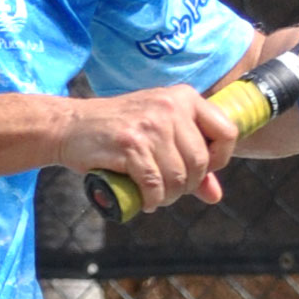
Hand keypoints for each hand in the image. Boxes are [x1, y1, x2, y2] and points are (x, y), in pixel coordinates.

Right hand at [60, 79, 238, 211]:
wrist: (71, 126)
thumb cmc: (118, 131)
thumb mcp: (159, 135)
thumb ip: (190, 161)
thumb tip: (215, 195)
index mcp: (183, 97)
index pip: (227, 132)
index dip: (219, 159)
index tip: (200, 171)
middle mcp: (169, 107)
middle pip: (201, 161)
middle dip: (188, 185)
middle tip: (170, 190)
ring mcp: (149, 125)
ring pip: (178, 176)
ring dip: (170, 196)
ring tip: (156, 196)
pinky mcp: (130, 145)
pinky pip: (154, 184)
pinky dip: (152, 199)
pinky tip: (145, 200)